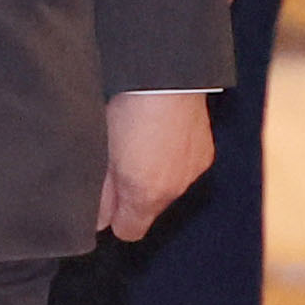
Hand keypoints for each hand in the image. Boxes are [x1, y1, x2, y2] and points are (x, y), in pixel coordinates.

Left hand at [97, 89, 213, 241]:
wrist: (167, 74)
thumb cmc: (128, 105)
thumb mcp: (103, 150)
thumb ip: (102, 191)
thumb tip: (99, 220)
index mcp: (147, 192)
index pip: (130, 230)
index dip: (114, 216)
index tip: (103, 198)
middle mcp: (176, 187)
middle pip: (149, 209)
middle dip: (133, 192)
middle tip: (116, 160)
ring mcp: (193, 169)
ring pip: (168, 188)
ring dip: (154, 174)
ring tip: (138, 141)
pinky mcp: (205, 152)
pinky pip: (185, 168)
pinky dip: (172, 158)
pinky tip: (159, 134)